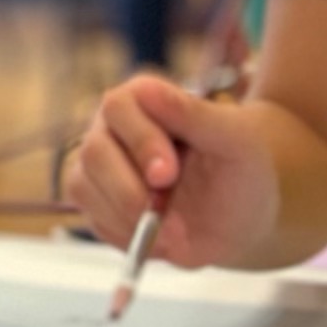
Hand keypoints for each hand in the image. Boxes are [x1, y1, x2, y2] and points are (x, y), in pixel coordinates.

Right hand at [67, 72, 290, 269]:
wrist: (244, 219)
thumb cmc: (243, 170)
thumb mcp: (236, 141)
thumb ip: (194, 114)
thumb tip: (149, 91)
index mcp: (144, 99)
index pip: (119, 107)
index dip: (140, 141)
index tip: (167, 175)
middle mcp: (114, 127)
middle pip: (94, 151)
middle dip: (128, 188)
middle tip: (161, 211)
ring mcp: (100, 166)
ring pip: (83, 185)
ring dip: (126, 214)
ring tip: (172, 228)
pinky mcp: (97, 202)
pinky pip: (92, 218)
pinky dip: (124, 233)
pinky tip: (159, 235)